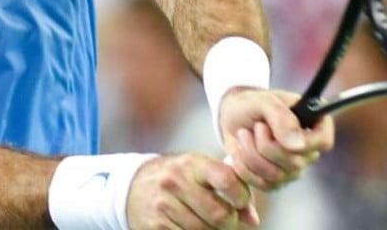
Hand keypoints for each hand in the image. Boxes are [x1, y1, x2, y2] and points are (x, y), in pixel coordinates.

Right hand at [126, 153, 259, 228]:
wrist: (133, 186)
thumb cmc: (179, 178)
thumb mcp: (200, 172)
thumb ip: (230, 188)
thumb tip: (252, 220)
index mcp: (191, 163)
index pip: (226, 179)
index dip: (241, 196)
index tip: (241, 202)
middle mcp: (175, 182)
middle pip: (220, 215)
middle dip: (230, 223)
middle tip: (228, 221)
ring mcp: (163, 205)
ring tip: (210, 224)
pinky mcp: (155, 226)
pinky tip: (193, 227)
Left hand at [219, 88, 333, 190]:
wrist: (232, 118)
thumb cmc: (251, 105)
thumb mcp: (263, 101)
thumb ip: (281, 117)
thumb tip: (298, 145)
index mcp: (313, 124)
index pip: (324, 141)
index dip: (304, 141)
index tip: (278, 130)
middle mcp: (308, 149)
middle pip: (295, 162)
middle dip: (265, 144)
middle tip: (255, 126)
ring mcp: (293, 168)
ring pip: (276, 175)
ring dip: (251, 153)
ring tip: (243, 134)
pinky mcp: (275, 182)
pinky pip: (262, 184)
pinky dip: (243, 166)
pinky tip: (239, 150)